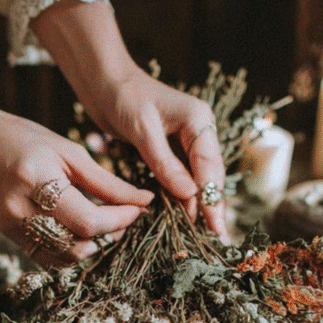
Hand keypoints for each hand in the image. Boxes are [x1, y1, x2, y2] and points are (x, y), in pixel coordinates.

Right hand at [0, 53, 151, 266]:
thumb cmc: (26, 139)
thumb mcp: (70, 152)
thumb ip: (106, 182)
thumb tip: (143, 201)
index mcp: (36, 181)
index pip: (88, 221)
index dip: (120, 220)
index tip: (139, 208)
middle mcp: (21, 210)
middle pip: (78, 245)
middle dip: (109, 234)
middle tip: (123, 215)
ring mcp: (12, 227)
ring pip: (66, 257)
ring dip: (93, 244)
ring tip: (103, 221)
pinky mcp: (10, 236)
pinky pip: (49, 257)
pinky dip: (72, 249)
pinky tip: (80, 229)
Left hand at [32, 0, 228, 240]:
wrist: (106, 83)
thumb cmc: (123, 98)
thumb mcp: (143, 130)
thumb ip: (165, 163)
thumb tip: (189, 194)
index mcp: (199, 120)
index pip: (209, 166)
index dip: (211, 198)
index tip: (214, 225)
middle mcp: (200, 131)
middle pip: (210, 175)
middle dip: (212, 206)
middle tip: (216, 238)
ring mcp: (189, 141)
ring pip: (199, 179)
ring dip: (199, 205)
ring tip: (204, 235)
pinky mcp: (174, 150)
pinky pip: (184, 177)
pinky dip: (184, 197)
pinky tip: (185, 217)